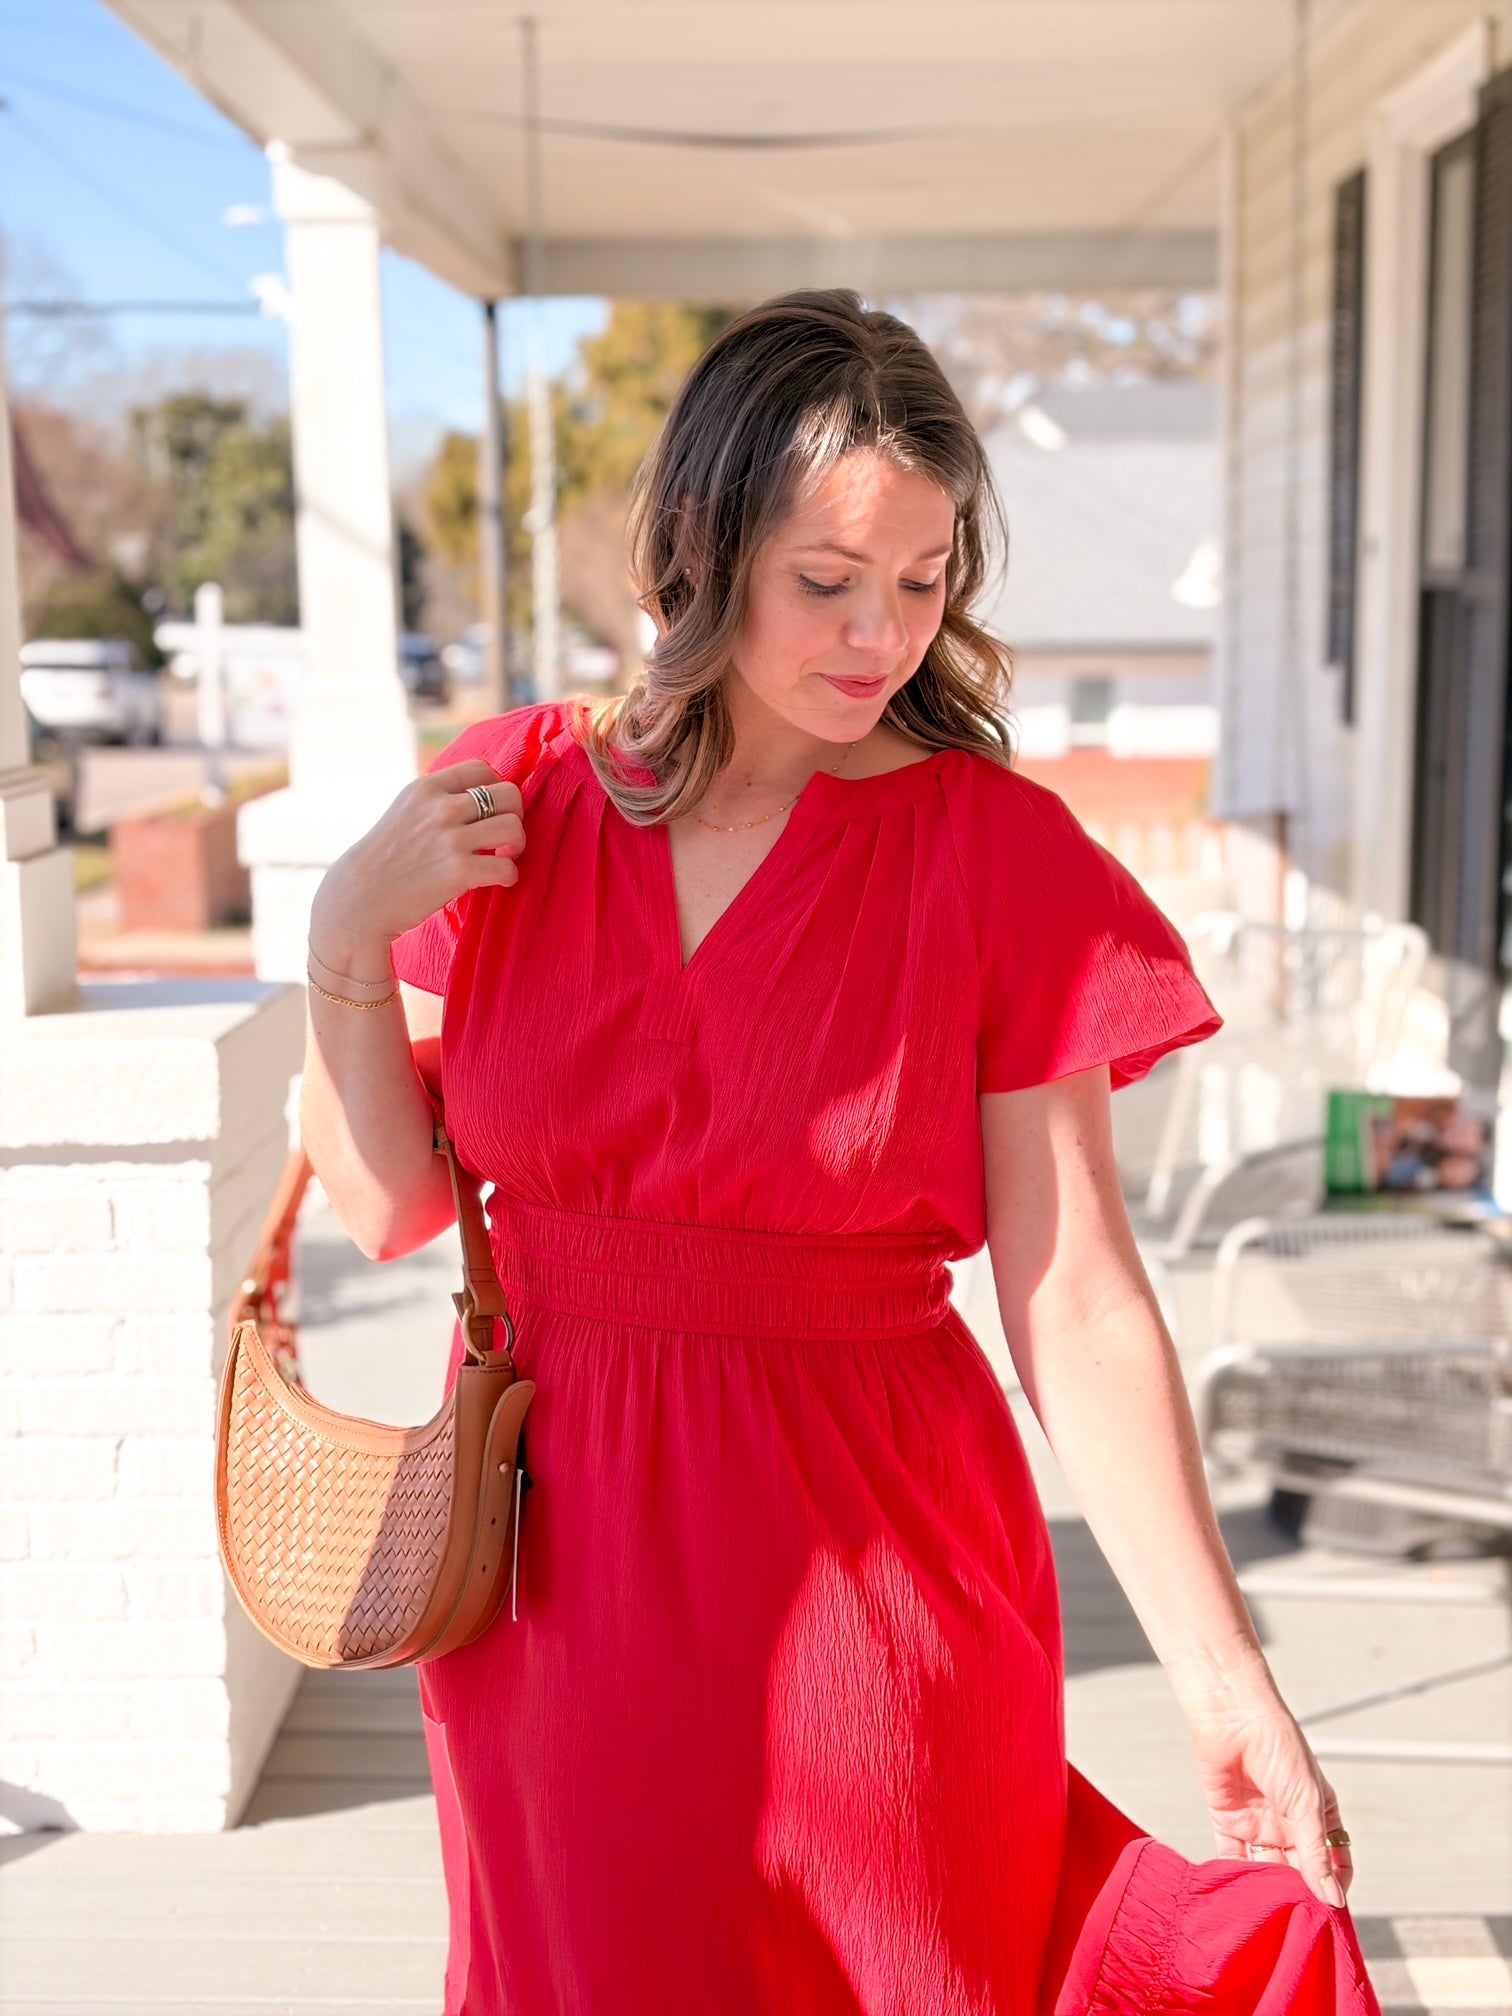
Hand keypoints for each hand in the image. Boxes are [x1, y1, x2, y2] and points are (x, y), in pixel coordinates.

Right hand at [310, 759, 525, 968]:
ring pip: (514, 827)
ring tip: (503, 857)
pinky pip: (507, 867)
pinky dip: (509, 876)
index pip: (481, 768)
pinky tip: (497, 881)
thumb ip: (437, 800)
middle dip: (514, 815)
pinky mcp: (458, 871)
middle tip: (503, 837)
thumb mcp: (404, 812)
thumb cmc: (384, 860)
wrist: (357, 901)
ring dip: (517, 845)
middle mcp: (439, 807)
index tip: (491, 811)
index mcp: (426, 788)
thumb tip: (480, 795)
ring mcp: (449, 838)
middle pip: (508, 794)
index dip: (495, 789)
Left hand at [1185, 1690, 1351, 1908]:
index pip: (1333, 1860)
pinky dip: (1237, 1877)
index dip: (1335, 1885)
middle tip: (1300, 1923)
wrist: (1234, 1718)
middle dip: (1300, 1895)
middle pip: (1299, 1870)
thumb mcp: (1308, 1804)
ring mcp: (1259, 1823)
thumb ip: (1316, 1854)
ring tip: (1273, 1913)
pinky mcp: (1228, 1821)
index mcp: (1318, 1814)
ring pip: (1267, 1869)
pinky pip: (1233, 1858)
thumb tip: (1333, 1900)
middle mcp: (1290, 1823)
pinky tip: (1242, 1896)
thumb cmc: (1281, 1750)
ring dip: (1269, 1890)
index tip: (1333, 1911)